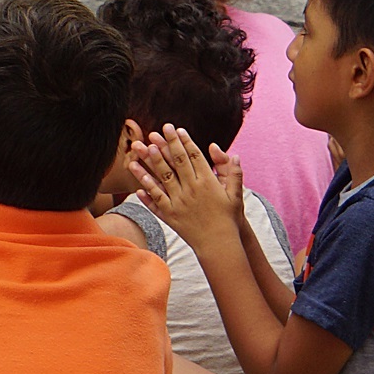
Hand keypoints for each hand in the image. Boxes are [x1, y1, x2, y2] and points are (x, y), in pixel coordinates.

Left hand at [131, 126, 240, 255]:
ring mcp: (179, 202)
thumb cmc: (229, 218)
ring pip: (162, 178)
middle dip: (166, 144)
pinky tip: (138, 180)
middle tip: (157, 131)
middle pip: (177, 162)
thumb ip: (234, 173)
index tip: (177, 129)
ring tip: (141, 149)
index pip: (194, 156)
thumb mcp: (236, 195)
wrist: (219, 244)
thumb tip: (235, 155)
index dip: (185, 141)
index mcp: (207, 181)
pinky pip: (156, 200)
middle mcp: (192, 189)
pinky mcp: (170, 215)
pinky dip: (147, 190)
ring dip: (151, 162)